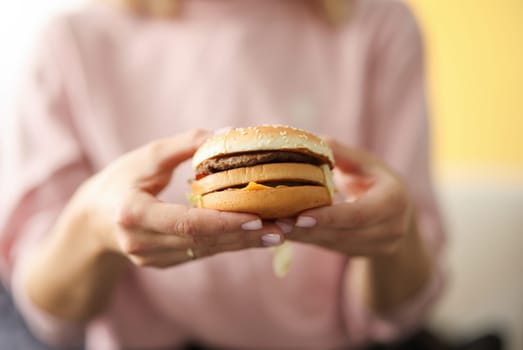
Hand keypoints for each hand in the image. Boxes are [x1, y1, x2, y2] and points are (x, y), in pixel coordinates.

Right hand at [71, 129, 283, 267]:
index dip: (223, 222)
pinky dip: (227, 243)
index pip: (186, 223)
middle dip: (244, 235)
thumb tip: (229, 133)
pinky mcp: (161, 263)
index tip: (257, 218)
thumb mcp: (147, 156)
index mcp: (133, 214)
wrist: (92, 221)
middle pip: (202, 242)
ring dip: (242, 242)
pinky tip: (253, 235)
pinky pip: (200, 253)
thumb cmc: (119, 181)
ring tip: (278, 231)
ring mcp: (150, 257)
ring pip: (206, 251)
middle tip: (282, 226)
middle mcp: (141, 242)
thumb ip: (186, 144)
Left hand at [281, 139, 411, 256]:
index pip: (359, 214)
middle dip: (306, 229)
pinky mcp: (359, 254)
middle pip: (341, 233)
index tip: (299, 216)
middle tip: (275, 221)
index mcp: (394, 202)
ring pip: (331, 243)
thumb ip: (339, 153)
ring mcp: (376, 247)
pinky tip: (282, 229)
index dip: (329, 217)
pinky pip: (327, 246)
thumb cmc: (377, 178)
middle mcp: (389, 229)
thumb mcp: (365, 162)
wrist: (398, 214)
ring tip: (272, 225)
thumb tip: (309, 142)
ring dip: (300, 235)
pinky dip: (304, 237)